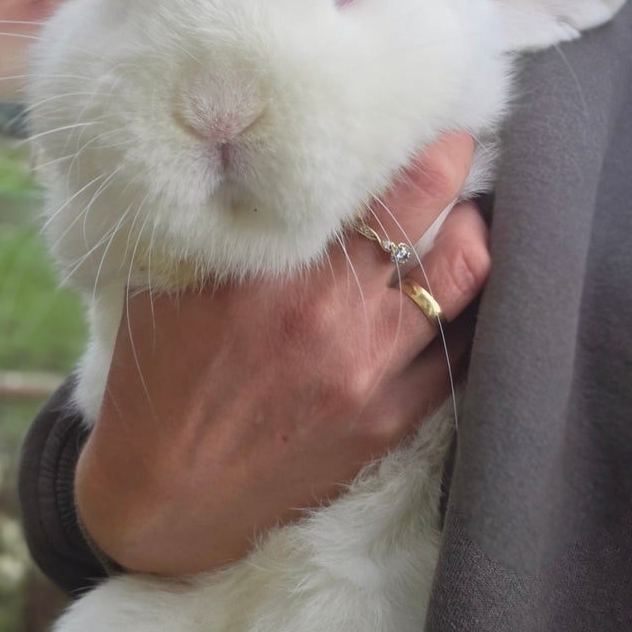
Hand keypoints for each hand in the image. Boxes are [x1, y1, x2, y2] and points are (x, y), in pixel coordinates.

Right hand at [75, 132, 488, 575]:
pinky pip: (461, 357)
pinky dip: (473, 315)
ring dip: (474, 244)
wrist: (162, 499)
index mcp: (275, 274)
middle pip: (444, 231)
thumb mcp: (168, 284)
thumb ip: (227, 224)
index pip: (385, 192)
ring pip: (466, 287)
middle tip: (458, 162)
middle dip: (462, 184)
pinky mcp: (387, 423)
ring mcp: (369, 375)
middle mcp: (333, 318)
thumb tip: (269, 160)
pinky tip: (466, 295)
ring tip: (464, 224)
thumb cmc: (157, 381)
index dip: (428, 153)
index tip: (436, 132)